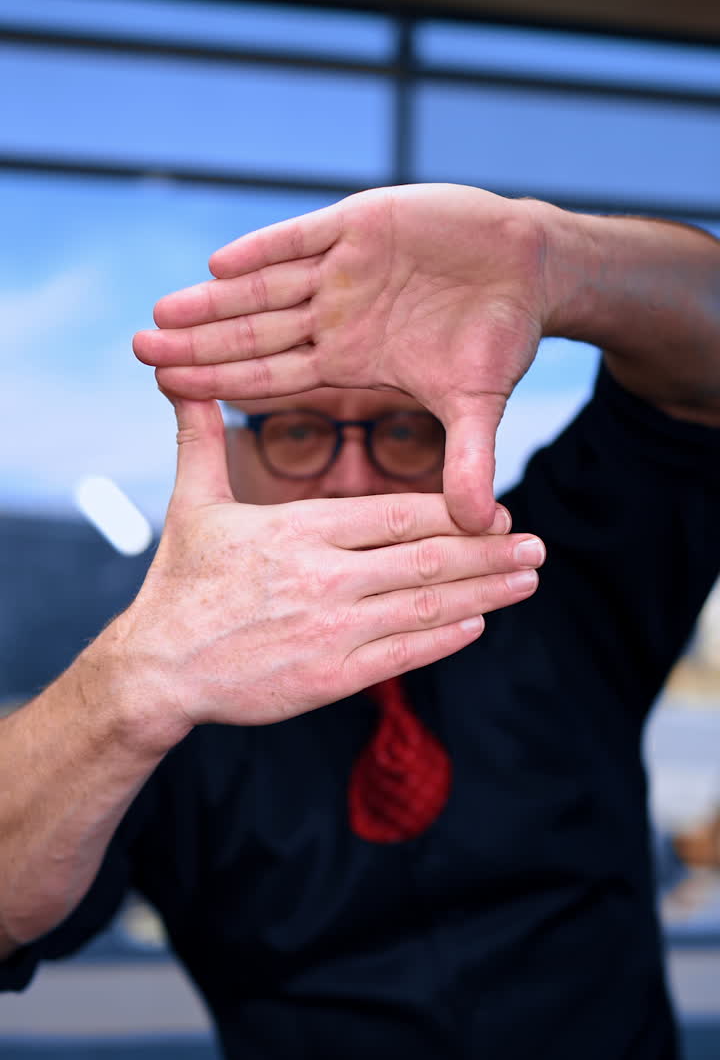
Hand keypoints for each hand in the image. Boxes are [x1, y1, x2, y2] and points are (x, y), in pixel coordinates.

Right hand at [119, 398, 543, 734]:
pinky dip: (446, 638)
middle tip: (537, 546)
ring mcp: (333, 630)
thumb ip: (201, 441)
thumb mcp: (192, 505)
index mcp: (301, 530)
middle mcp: (327, 577)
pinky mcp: (331, 677)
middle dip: (491, 551)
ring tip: (527, 580)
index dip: (456, 511)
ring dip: (486, 592)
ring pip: (428, 606)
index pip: (398, 513)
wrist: (158, 667)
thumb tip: (182, 382)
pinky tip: (479, 625)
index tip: (497, 508)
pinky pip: (404, 655)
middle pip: (428, 558)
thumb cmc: (180, 585)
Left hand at [133, 185, 559, 530]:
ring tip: (162, 314)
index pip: (273, 375)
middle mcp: (335, 316)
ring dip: (215, 301)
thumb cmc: (496, 338)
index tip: (172, 392)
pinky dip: (265, 250)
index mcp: (349, 359)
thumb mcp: (478, 403)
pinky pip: (302, 238)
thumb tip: (476, 524)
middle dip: (198, 343)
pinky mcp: (361, 224)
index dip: (223, 382)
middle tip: (140, 350)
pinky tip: (218, 264)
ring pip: (265, 287)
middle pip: (254, 332)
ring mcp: (343, 270)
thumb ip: (468, 458)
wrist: (528, 270)